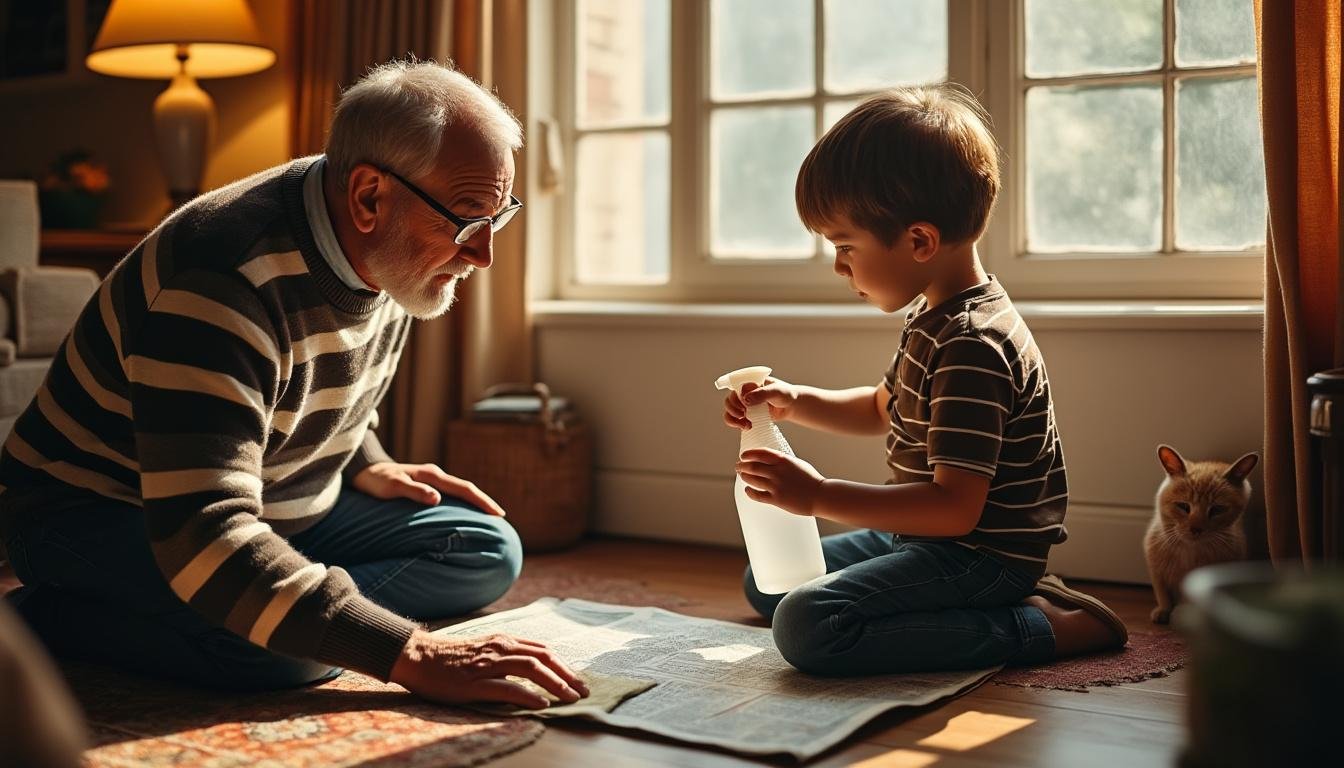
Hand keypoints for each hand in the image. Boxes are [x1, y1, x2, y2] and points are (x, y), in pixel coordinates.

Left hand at [352, 462, 505, 515]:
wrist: (364, 472)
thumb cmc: (376, 482)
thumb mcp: (392, 486)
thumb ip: (414, 491)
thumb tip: (437, 498)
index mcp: (431, 475)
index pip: (463, 488)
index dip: (481, 501)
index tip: (497, 513)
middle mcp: (434, 476)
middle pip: (466, 489)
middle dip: (484, 502)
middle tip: (500, 517)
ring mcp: (431, 480)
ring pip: (459, 491)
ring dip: (474, 502)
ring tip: (488, 517)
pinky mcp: (426, 485)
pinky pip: (450, 494)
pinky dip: (462, 503)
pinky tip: (464, 513)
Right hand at [390, 629, 589, 707]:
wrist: (418, 657)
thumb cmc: (452, 658)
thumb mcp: (485, 651)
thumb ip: (508, 657)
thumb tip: (533, 673)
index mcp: (504, 641)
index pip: (543, 651)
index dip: (564, 665)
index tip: (578, 680)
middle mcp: (500, 648)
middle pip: (543, 658)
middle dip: (567, 675)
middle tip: (584, 691)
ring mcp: (488, 665)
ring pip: (530, 669)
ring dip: (554, 683)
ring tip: (570, 698)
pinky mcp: (474, 683)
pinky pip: (506, 688)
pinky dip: (527, 695)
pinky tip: (542, 704)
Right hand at [722, 378, 798, 429]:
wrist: (791, 406)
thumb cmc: (785, 394)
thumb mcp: (776, 391)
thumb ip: (762, 394)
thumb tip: (746, 400)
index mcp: (750, 383)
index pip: (735, 389)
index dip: (736, 398)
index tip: (744, 406)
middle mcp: (744, 393)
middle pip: (729, 400)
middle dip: (733, 409)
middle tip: (743, 415)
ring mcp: (744, 404)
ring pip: (729, 410)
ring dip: (733, 418)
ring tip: (745, 424)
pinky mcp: (747, 415)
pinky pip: (734, 419)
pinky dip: (736, 424)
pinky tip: (747, 427)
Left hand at [735, 448, 824, 515]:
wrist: (820, 495)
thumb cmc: (810, 479)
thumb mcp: (796, 463)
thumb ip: (782, 461)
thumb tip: (768, 459)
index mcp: (783, 460)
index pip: (759, 453)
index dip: (748, 454)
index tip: (743, 456)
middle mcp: (777, 471)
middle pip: (752, 466)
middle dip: (742, 466)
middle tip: (738, 466)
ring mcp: (776, 485)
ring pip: (752, 479)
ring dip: (744, 477)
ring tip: (742, 476)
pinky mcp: (776, 499)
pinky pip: (757, 495)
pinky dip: (750, 492)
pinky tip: (748, 490)